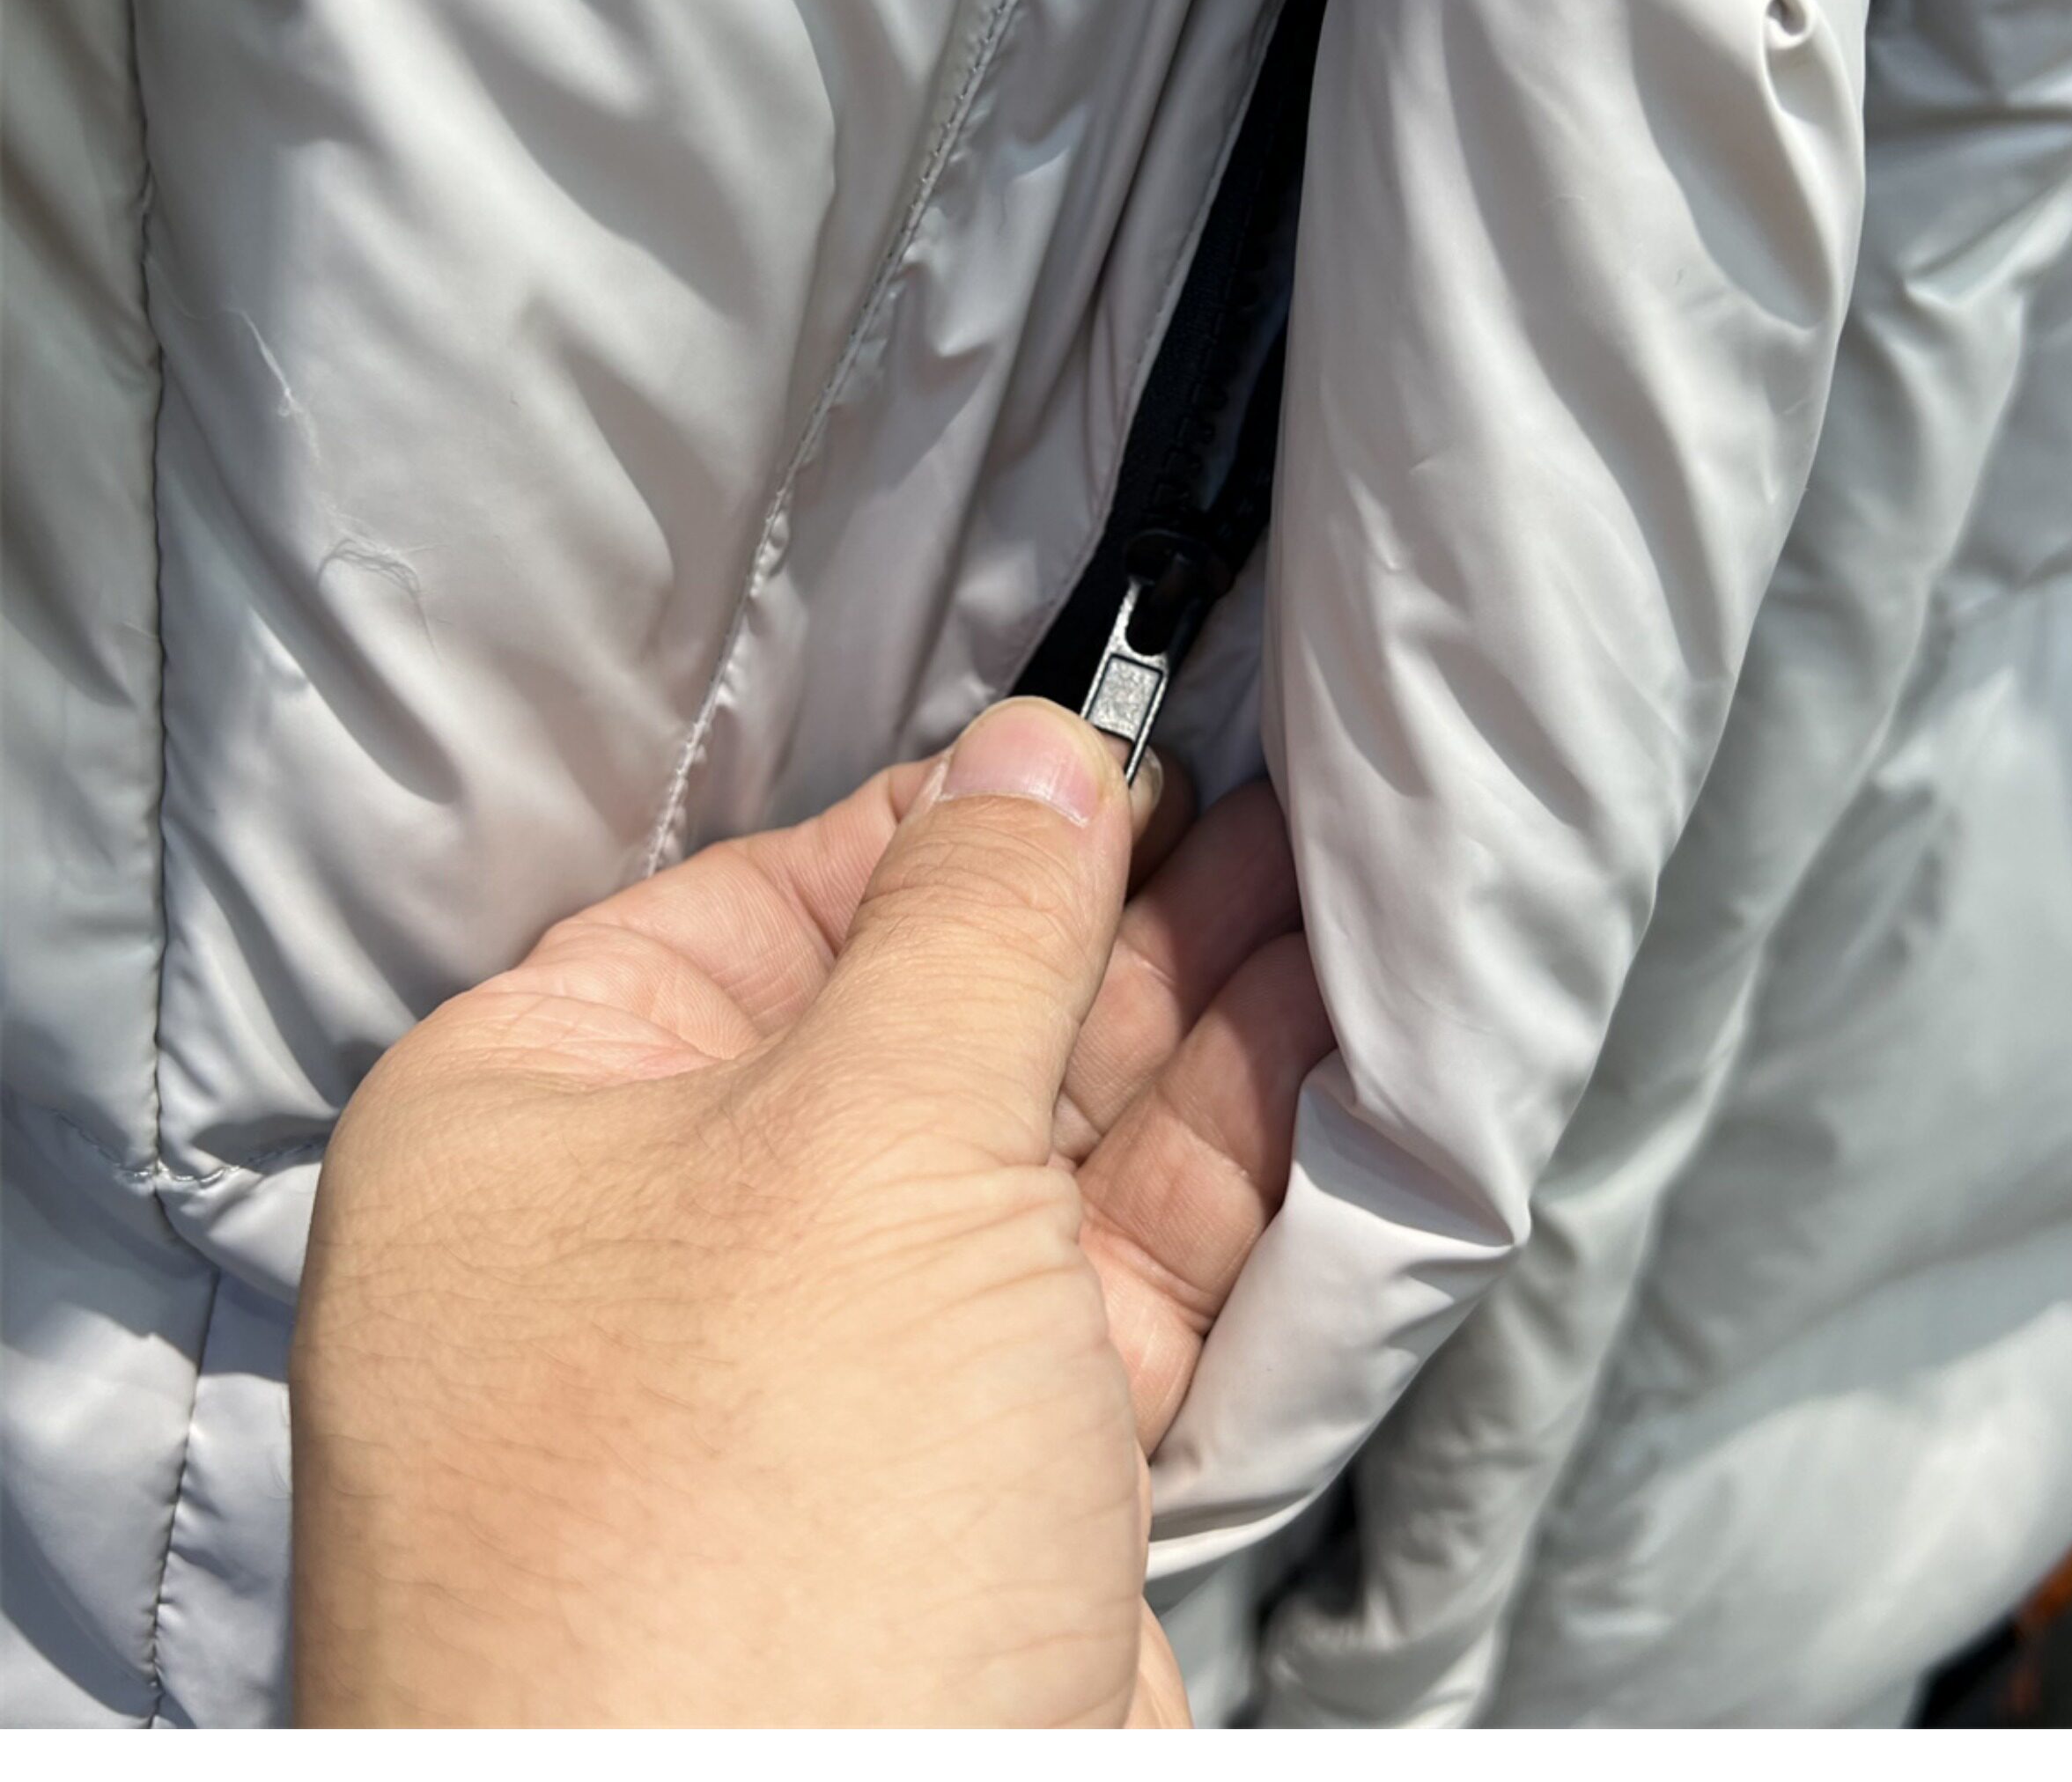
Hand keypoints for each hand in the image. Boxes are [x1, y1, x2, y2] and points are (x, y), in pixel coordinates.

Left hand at [291, 699, 1327, 1724]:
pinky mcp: (984, 1477)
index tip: (1122, 734)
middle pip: (927, 1014)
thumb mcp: (860, 1149)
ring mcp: (843, 1369)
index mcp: (550, 1121)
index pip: (781, 897)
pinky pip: (1113, 1270)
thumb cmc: (746, 1524)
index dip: (963, 813)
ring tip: (1333, 876)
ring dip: (1195, 1015)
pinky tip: (1318, 1037)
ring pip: (1042, 1139)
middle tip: (1271, 791)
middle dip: (1111, 908)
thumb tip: (1039, 753)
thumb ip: (973, 932)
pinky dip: (1223, 1159)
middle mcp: (679, 1239)